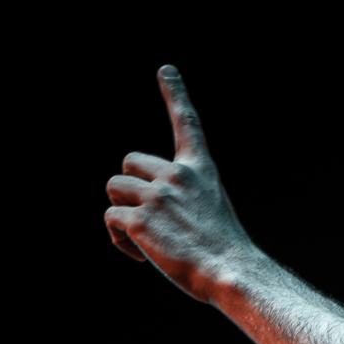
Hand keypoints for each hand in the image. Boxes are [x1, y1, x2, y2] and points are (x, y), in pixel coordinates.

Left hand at [104, 66, 255, 301]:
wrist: (231, 274)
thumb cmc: (226, 255)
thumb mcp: (213, 213)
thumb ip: (185, 201)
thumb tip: (156, 216)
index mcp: (200, 171)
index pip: (187, 124)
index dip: (176, 95)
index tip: (166, 70)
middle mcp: (177, 176)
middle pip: (129, 161)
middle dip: (129, 188)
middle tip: (146, 218)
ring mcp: (157, 196)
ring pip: (115, 188)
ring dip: (121, 213)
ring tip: (143, 238)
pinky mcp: (140, 219)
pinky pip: (111, 219)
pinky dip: (119, 239)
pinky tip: (140, 255)